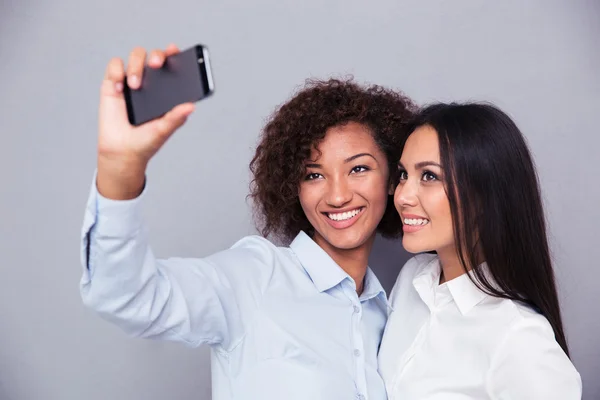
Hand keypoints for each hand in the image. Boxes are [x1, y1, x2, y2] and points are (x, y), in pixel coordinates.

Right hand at [96, 44, 194, 199]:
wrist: (122, 152)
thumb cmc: (146, 141)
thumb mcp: (163, 130)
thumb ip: (176, 118)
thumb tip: (191, 106)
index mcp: (166, 90)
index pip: (172, 65)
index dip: (174, 53)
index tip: (175, 50)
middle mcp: (150, 82)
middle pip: (154, 56)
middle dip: (156, 55)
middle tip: (156, 65)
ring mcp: (131, 81)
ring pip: (135, 56)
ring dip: (137, 66)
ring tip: (135, 86)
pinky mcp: (113, 84)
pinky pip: (114, 66)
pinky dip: (117, 72)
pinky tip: (119, 88)